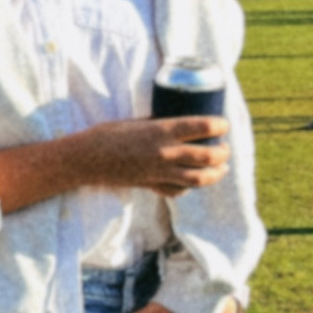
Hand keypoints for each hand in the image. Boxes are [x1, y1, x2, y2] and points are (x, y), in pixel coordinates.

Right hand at [74, 116, 230, 198]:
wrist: (87, 159)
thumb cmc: (107, 134)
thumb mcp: (137, 122)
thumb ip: (159, 125)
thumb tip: (178, 124)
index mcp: (162, 131)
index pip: (202, 126)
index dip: (219, 125)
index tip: (224, 124)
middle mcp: (165, 152)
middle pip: (207, 156)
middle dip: (223, 153)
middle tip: (225, 148)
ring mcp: (160, 172)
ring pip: (199, 178)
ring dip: (216, 173)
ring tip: (222, 168)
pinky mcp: (152, 185)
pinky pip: (179, 190)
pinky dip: (190, 187)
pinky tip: (193, 181)